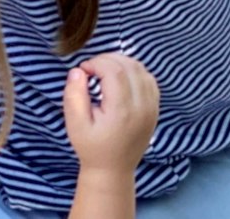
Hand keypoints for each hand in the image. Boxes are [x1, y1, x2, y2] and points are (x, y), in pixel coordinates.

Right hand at [63, 53, 160, 177]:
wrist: (113, 170)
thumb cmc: (91, 147)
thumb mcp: (74, 124)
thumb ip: (74, 95)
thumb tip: (78, 70)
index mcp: (122, 111)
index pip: (114, 70)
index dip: (96, 62)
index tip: (84, 70)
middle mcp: (142, 107)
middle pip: (129, 66)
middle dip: (108, 59)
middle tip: (92, 68)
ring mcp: (151, 108)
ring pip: (141, 69)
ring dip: (122, 63)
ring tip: (104, 72)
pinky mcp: (155, 109)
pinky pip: (149, 80)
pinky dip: (134, 72)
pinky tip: (120, 79)